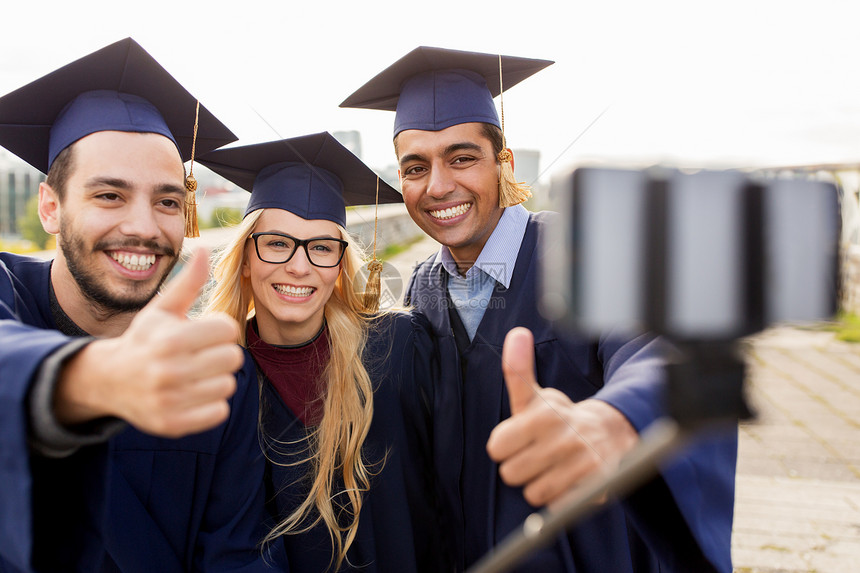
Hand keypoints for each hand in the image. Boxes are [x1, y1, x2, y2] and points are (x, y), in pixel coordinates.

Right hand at [55, 248, 243, 437]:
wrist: (110, 380)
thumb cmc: (145, 339)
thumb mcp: (163, 309)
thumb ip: (187, 282)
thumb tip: (202, 249)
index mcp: (171, 340)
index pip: (228, 330)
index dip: (219, 328)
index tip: (203, 332)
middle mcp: (170, 371)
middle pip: (233, 358)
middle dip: (220, 353)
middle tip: (201, 354)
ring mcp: (172, 401)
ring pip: (228, 385)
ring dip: (216, 378)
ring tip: (195, 373)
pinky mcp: (174, 425)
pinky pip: (219, 411)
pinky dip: (211, 403)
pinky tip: (193, 392)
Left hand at [486, 327, 638, 506]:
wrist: (612, 432)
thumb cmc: (561, 417)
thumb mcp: (537, 396)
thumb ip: (518, 370)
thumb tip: (516, 333)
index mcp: (543, 415)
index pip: (496, 447)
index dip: (505, 445)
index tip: (520, 437)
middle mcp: (564, 438)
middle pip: (511, 474)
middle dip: (521, 466)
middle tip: (538, 453)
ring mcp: (582, 463)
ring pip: (533, 493)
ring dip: (540, 483)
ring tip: (554, 465)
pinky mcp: (597, 486)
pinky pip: (558, 506)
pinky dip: (560, 498)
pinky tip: (569, 479)